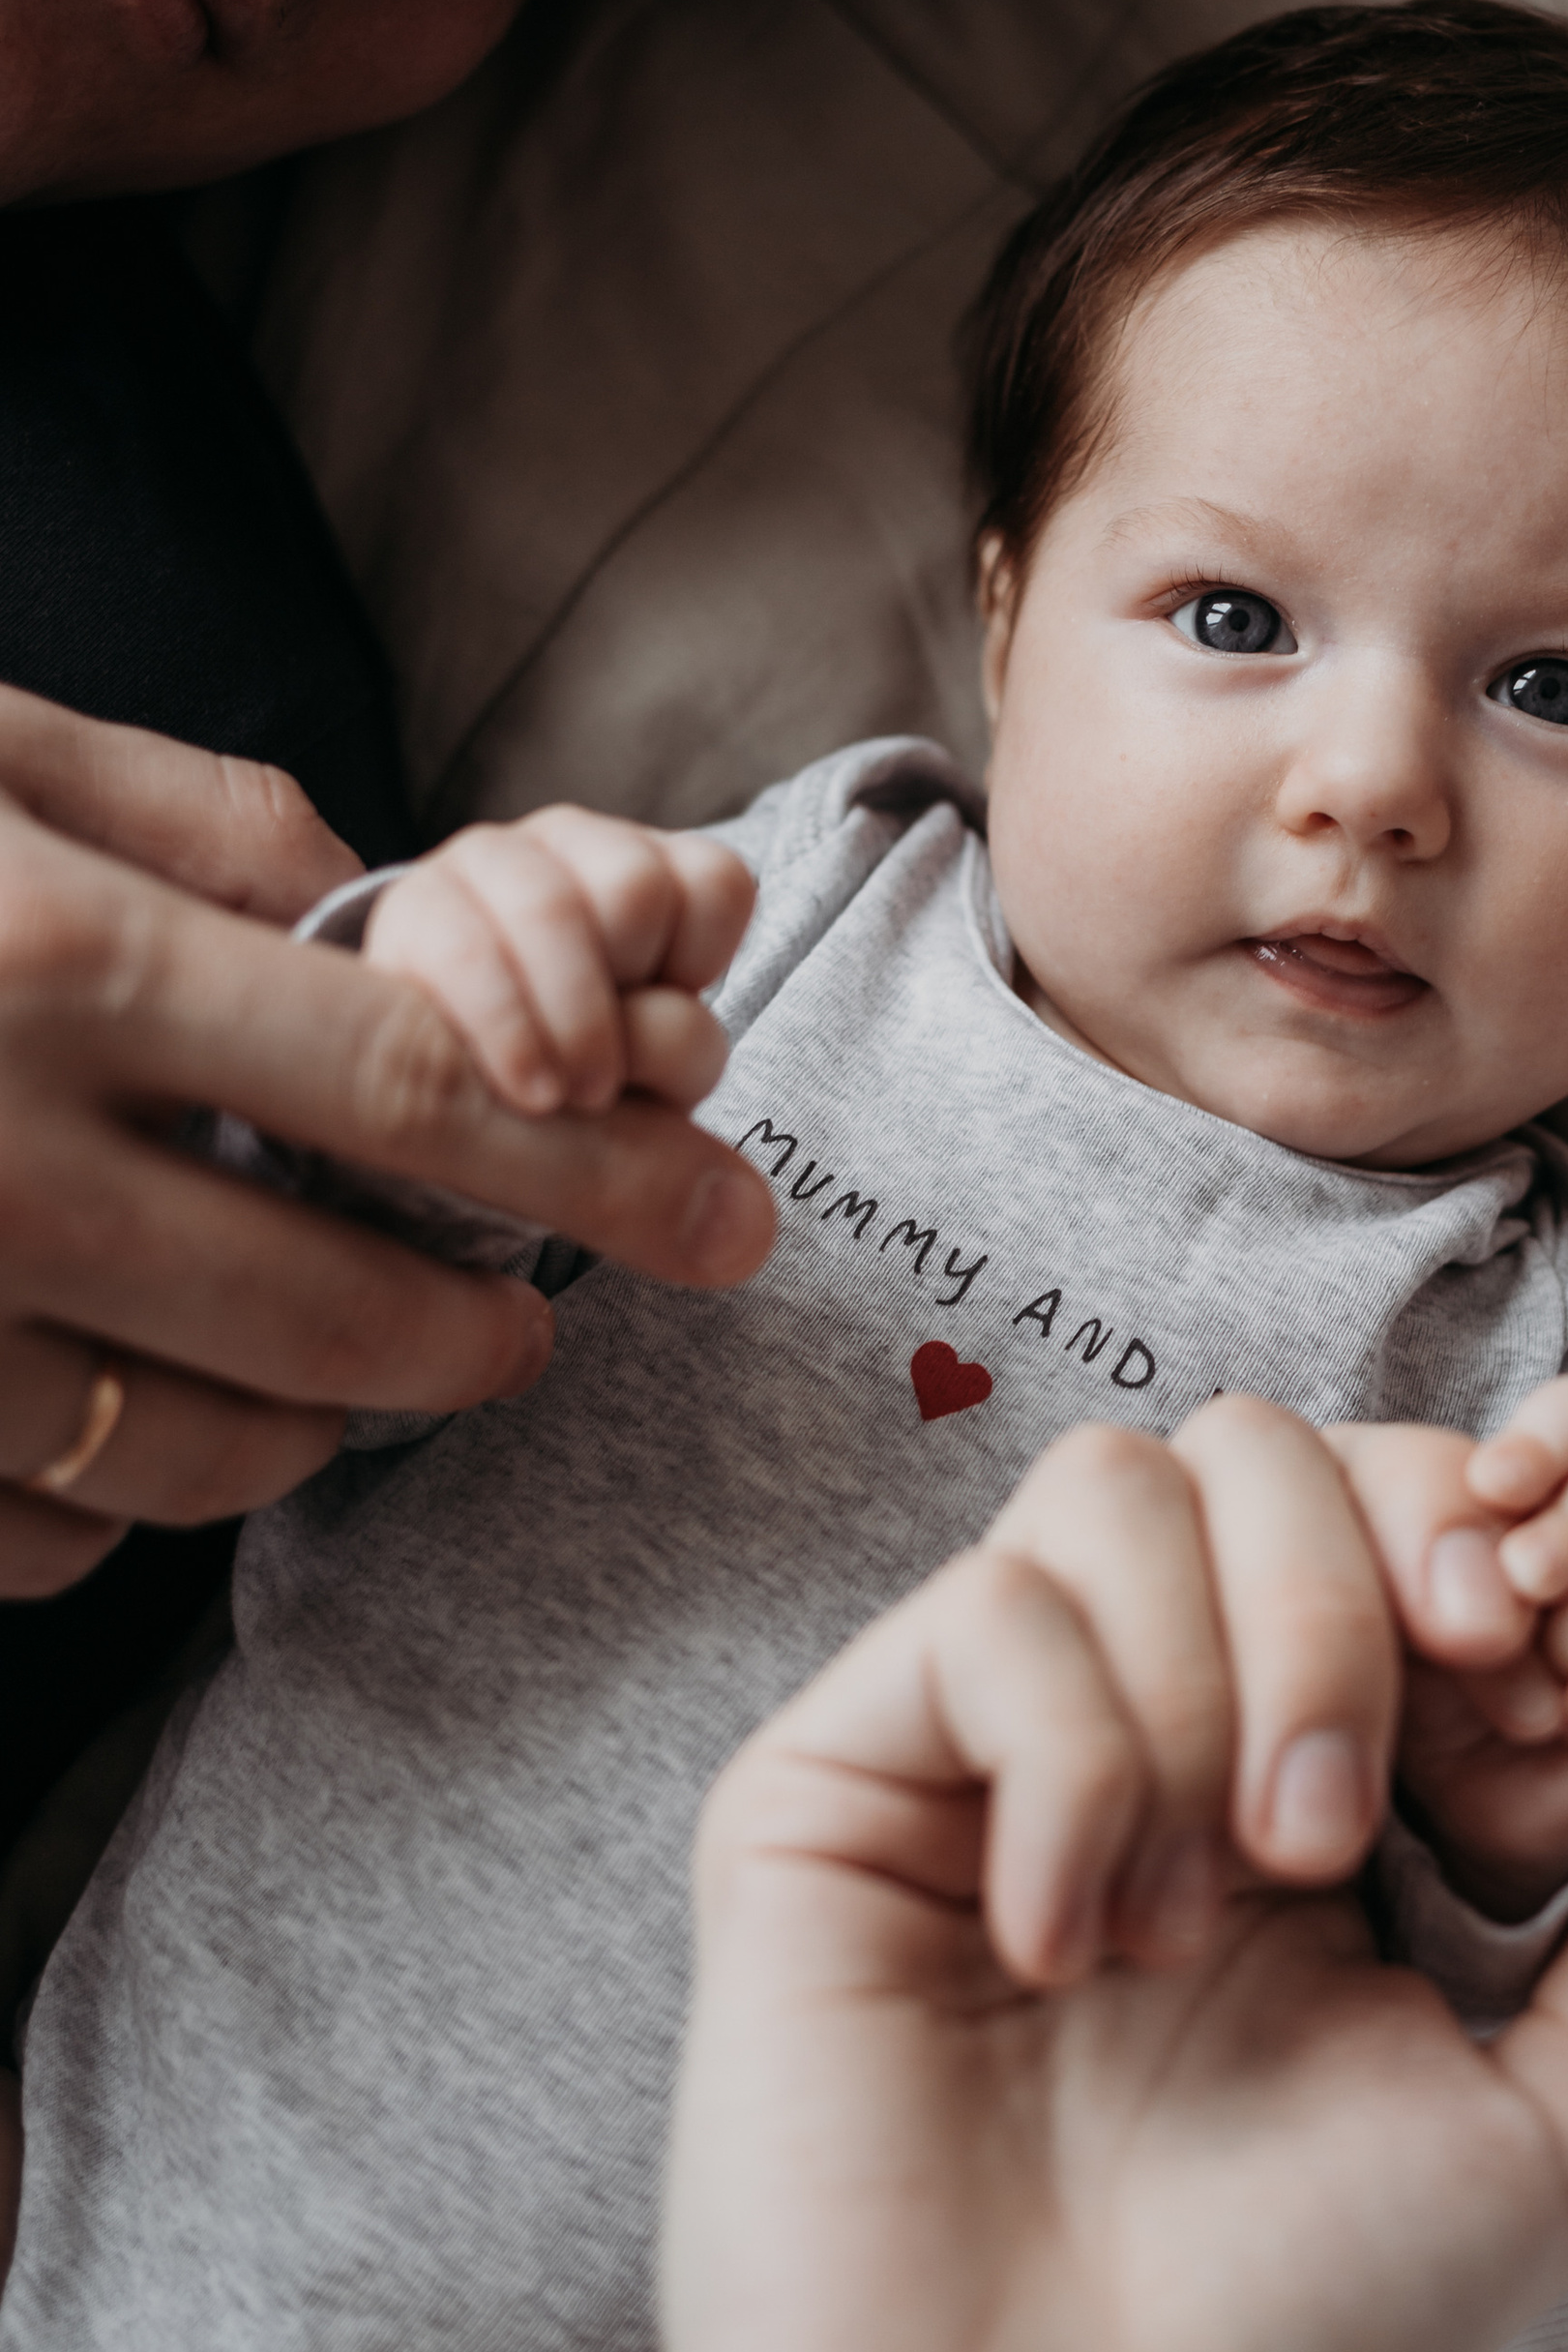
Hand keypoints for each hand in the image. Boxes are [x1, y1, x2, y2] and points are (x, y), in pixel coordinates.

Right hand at [0, 692, 774, 1596]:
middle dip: (479, 1336)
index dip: (599, 1164)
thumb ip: (190, 820)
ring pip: (184, 1452)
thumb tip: (382, 900)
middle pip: (332, 1310)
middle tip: (534, 1333)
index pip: (416, 1090)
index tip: (714, 1205)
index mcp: (52, 964)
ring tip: (357, 1381)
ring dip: (313, 1432)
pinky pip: (21, 1531)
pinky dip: (104, 1503)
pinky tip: (125, 1430)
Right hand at [518, 1400, 1567, 2351]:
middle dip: (1369, 1583)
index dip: (1520, 1534)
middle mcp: (1160, 1737)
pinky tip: (1067, 1944)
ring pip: (1122, 1487)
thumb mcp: (1562, 2128)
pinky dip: (1067, 1758)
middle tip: (1368, 1802)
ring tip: (1224, 1892)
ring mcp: (997, 1749)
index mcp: (1331, 1798)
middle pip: (1275, 1453)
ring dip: (1218, 1668)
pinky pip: (985, 1613)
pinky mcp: (843, 1778)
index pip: (1423, 1536)